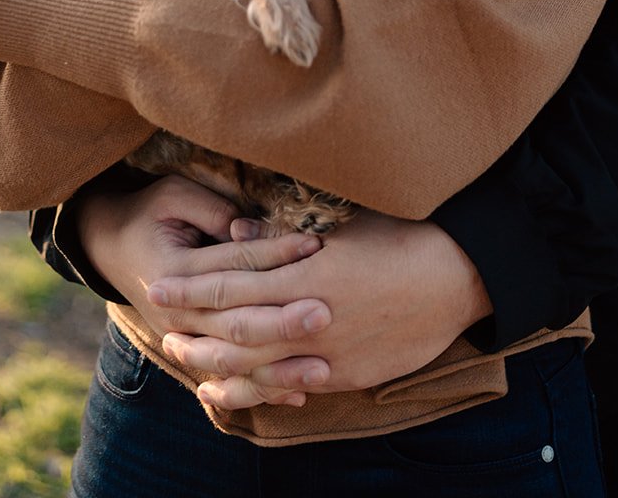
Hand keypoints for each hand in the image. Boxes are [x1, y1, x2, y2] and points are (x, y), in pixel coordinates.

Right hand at [77, 175, 329, 408]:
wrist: (112, 248)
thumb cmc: (150, 213)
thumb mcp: (173, 195)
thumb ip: (210, 210)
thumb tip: (249, 227)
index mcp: (173, 270)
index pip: (233, 265)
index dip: (275, 253)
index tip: (315, 245)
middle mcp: (178, 314)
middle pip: (236, 323)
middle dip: (282, 322)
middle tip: (324, 314)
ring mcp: (183, 339)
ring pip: (235, 362)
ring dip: (278, 369)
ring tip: (321, 369)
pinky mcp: (193, 352)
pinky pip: (229, 381)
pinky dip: (263, 391)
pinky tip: (299, 396)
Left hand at [154, 208, 492, 411]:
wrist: (456, 278)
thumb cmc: (401, 237)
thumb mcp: (341, 226)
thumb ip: (283, 237)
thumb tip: (238, 233)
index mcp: (306, 273)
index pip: (232, 283)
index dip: (193, 287)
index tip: (160, 283)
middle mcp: (311, 317)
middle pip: (236, 333)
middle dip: (195, 332)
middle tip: (163, 330)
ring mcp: (329, 352)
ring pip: (259, 368)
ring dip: (217, 368)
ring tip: (188, 363)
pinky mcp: (347, 374)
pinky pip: (292, 388)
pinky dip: (258, 391)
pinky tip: (235, 391)